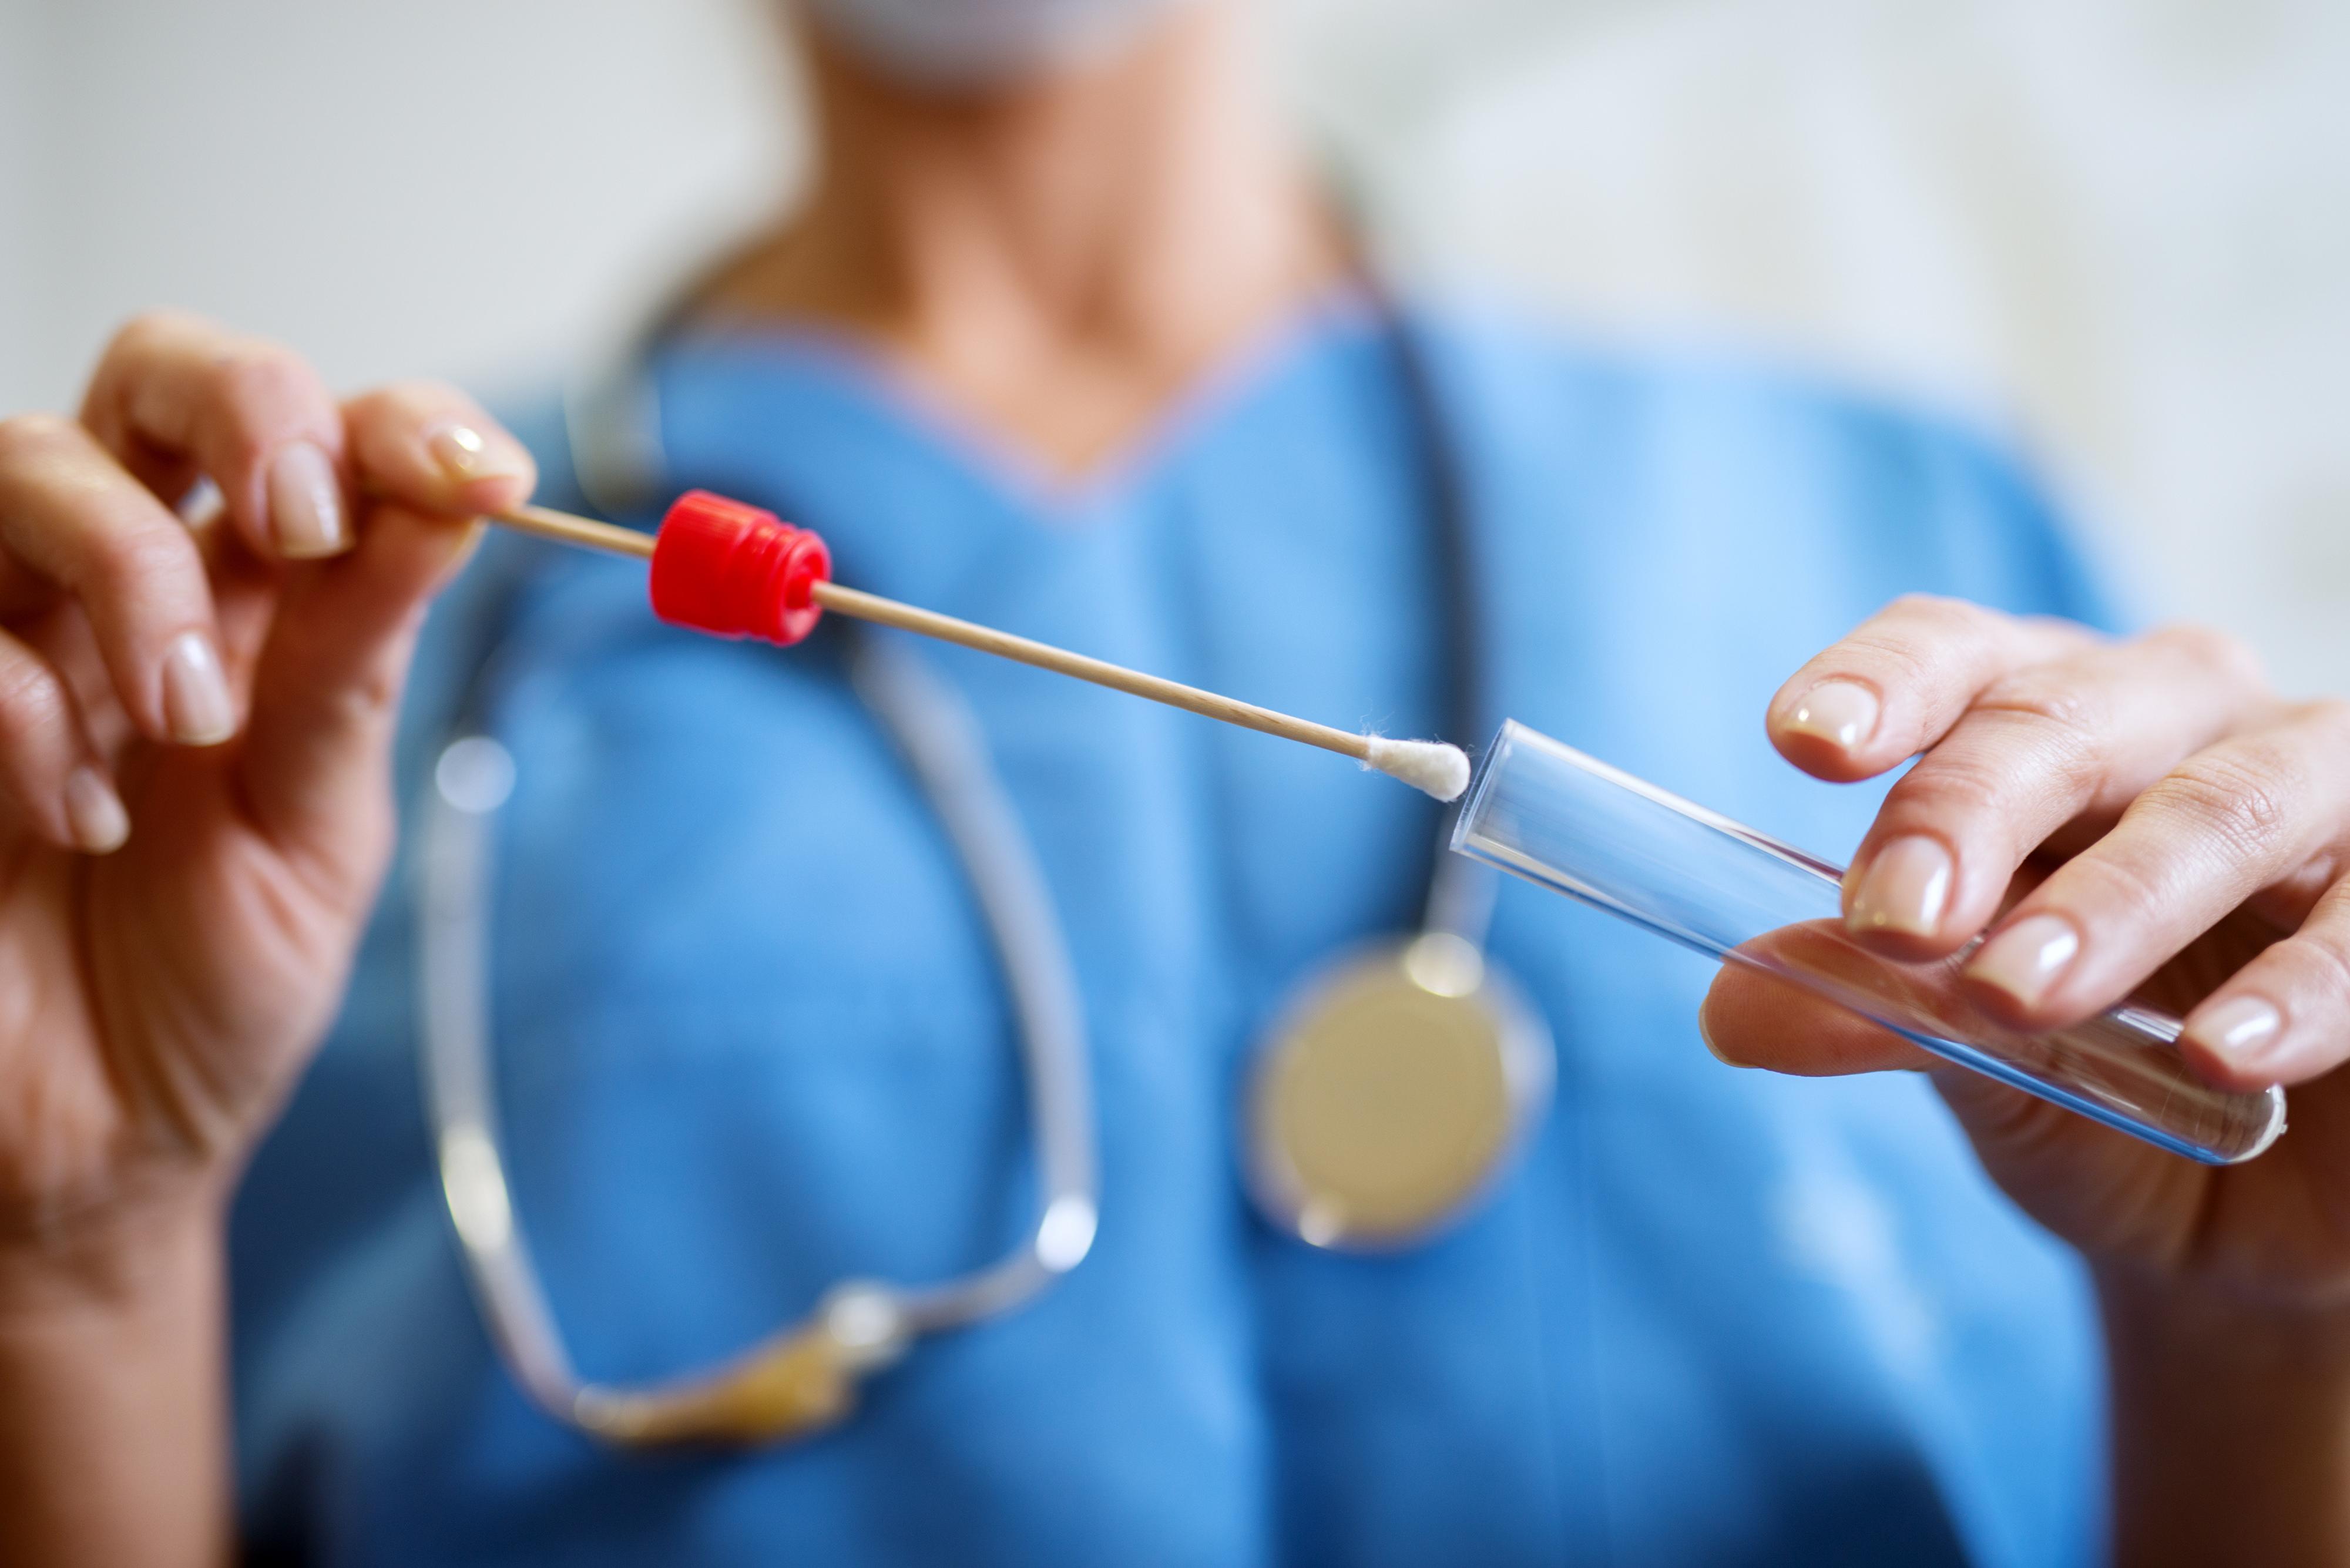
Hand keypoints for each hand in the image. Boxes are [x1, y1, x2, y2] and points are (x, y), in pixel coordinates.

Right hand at [0, 311, 533, 1294]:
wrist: (95, 1148)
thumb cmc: (208, 987)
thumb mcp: (318, 828)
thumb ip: (359, 665)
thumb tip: (458, 501)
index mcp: (257, 607)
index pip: (325, 438)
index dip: (401, 423)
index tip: (485, 476)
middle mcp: (125, 584)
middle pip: (156, 372)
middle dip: (246, 409)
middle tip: (302, 525)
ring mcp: (6, 632)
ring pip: (25, 459)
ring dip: (133, 568)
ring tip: (187, 720)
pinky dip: (23, 704)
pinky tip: (78, 815)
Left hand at [1701, 594, 2349, 1309]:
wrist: (2258, 1230)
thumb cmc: (2104, 1100)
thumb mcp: (1974, 1061)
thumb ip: (1873, 1013)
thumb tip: (1729, 1012)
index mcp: (2045, 728)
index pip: (1955, 656)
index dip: (1880, 682)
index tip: (1803, 740)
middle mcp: (2183, 723)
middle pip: (2065, 717)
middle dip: (1970, 812)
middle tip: (1895, 920)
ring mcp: (2323, 791)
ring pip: (2225, 803)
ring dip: (2118, 900)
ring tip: (2020, 996)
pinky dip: (2305, 987)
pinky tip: (2228, 1056)